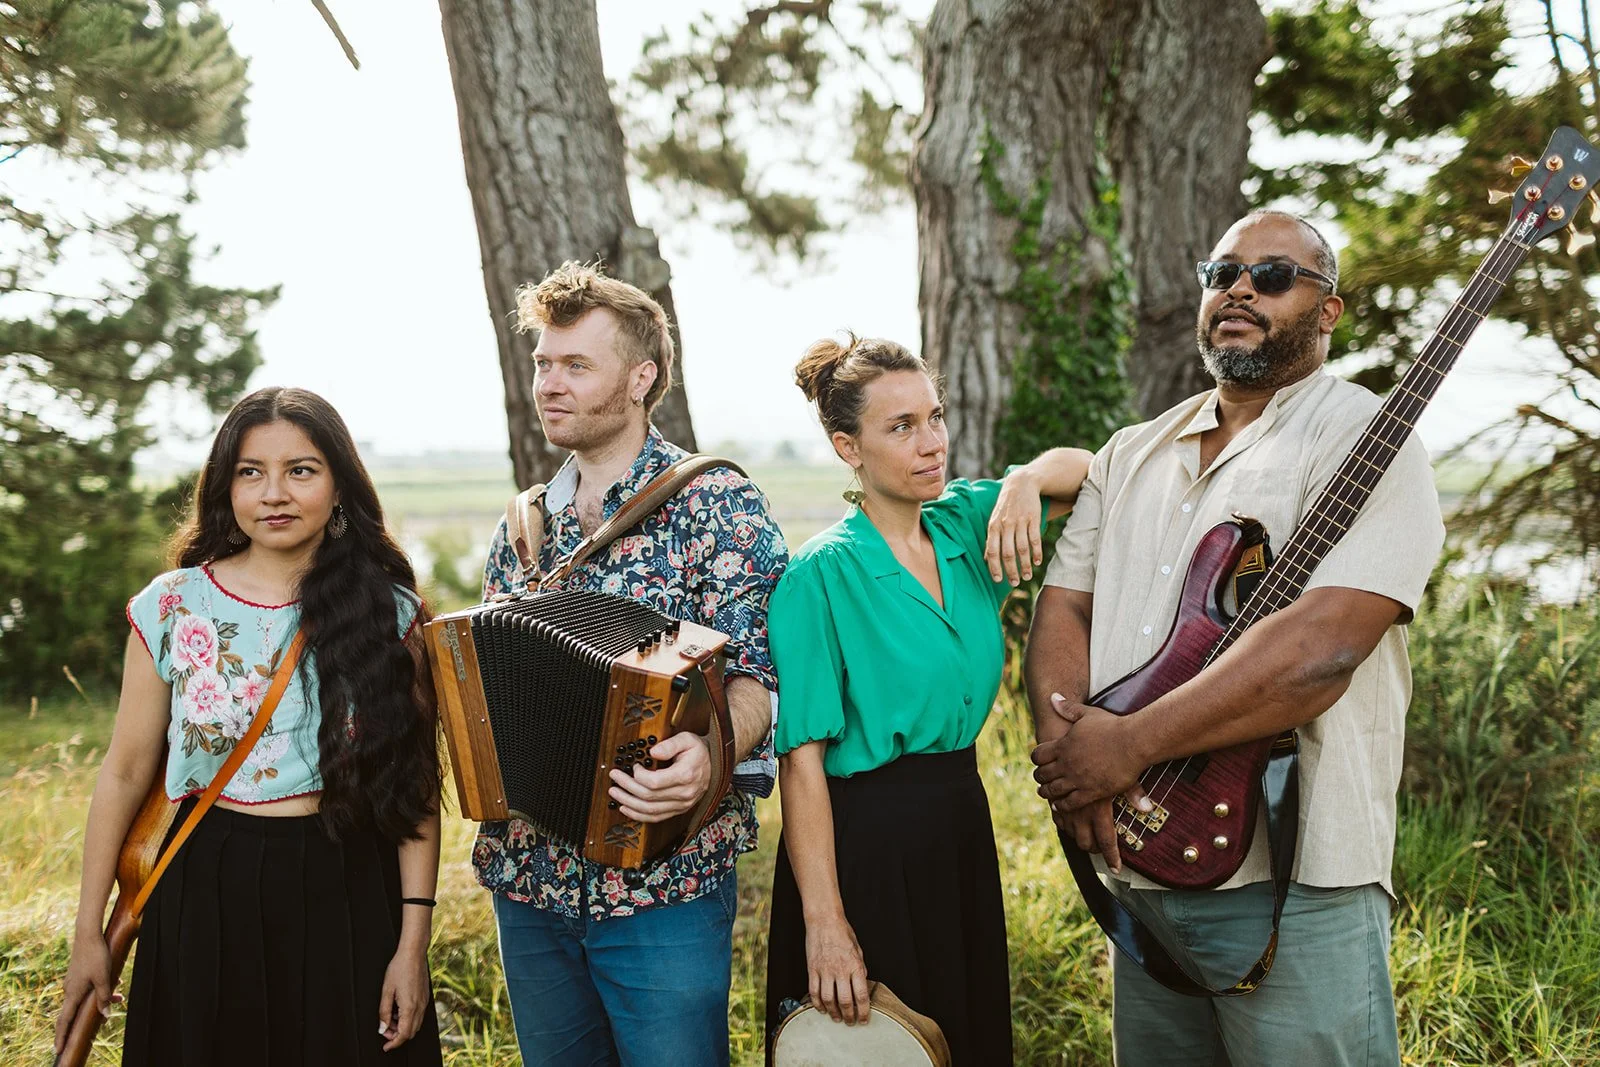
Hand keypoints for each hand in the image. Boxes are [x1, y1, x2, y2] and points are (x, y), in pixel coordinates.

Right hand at [55, 930, 119, 1053]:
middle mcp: (69, 989)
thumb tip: (105, 1015)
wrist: (88, 935)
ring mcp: (73, 981)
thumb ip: (103, 998)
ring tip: (119, 997)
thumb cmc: (96, 956)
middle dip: (94, 1013)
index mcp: (73, 993)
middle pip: (79, 1009)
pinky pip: (89, 987)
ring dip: (102, 998)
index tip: (58, 1049)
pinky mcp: (78, 974)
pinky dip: (100, 988)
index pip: (65, 1020)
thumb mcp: (103, 978)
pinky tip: (115, 982)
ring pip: (87, 996)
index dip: (61, 1036)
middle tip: (106, 1018)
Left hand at [377, 944, 429, 1050]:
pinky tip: (399, 1010)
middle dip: (398, 1036)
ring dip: (403, 1027)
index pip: (404, 1034)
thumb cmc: (400, 968)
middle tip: (385, 1030)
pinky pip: (418, 1015)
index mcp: (410, 1007)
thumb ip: (384, 1012)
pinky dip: (408, 1019)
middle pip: (411, 1032)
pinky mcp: (425, 997)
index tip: (386, 1046)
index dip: (394, 1043)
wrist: (413, 953)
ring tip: (390, 1019)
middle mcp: (420, 1006)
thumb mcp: (386, 990)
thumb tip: (382, 1027)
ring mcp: (424, 1002)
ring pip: (415, 1024)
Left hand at [608, 732, 711, 822]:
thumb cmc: (699, 751)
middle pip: (648, 797)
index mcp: (686, 776)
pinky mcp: (679, 810)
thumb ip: (670, 744)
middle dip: (627, 787)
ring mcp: (682, 804)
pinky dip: (639, 816)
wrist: (714, 764)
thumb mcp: (687, 739)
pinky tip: (626, 808)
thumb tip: (653, 752)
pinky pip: (656, 818)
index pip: (654, 782)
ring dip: (629, 804)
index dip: (638, 775)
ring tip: (615, 793)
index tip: (634, 766)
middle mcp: (684, 794)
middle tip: (615, 778)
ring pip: (650, 811)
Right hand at [805, 914, 869, 1023]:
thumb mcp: (858, 950)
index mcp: (855, 966)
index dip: (863, 1011)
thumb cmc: (842, 932)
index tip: (864, 1019)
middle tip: (850, 1022)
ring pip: (829, 999)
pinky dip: (817, 1003)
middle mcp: (840, 970)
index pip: (861, 996)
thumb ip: (860, 968)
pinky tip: (822, 1008)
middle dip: (849, 1016)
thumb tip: (861, 984)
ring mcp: (825, 970)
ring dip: (833, 1013)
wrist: (824, 920)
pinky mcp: (812, 969)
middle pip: (845, 1001)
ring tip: (836, 1018)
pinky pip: (814, 991)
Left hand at [985, 469, 1043, 584]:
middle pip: (1008, 553)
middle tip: (1014, 583)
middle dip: (1011, 570)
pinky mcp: (1033, 518)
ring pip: (1022, 548)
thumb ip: (991, 539)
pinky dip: (1036, 553)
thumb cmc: (1005, 506)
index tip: (998, 580)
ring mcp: (1020, 521)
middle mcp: (1005, 525)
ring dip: (1025, 565)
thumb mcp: (994, 520)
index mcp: (993, 527)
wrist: (1021, 483)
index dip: (994, 567)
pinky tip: (1037, 562)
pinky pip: (1035, 539)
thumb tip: (986, 560)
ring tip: (1027, 576)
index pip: (992, 551)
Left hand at [1032, 695, 1149, 812]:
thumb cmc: (1113, 726)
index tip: (1038, 762)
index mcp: (1063, 745)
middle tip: (1040, 779)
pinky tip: (1060, 805)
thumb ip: (1068, 708)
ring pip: (1052, 790)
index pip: (1037, 755)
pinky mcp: (1091, 792)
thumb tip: (1053, 696)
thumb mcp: (1087, 713)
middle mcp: (1066, 763)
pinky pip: (1069, 803)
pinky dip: (1061, 805)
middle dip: (1039, 777)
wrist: (1134, 743)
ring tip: (1045, 793)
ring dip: (1047, 792)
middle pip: (1042, 774)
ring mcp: (1077, 779)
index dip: (1036, 759)